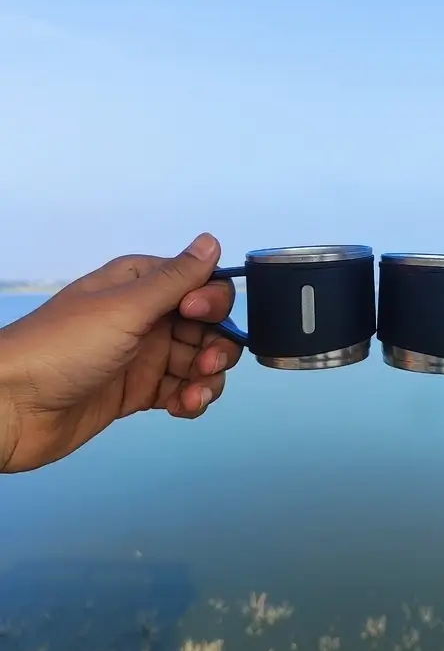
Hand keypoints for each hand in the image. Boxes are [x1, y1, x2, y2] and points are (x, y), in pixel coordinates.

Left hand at [0, 233, 241, 472]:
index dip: (210, 301)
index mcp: (140, 285)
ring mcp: (142, 356)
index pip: (200, 284)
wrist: (11, 409)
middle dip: (216, 345)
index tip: (195, 316)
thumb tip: (211, 241)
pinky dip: (190, 400)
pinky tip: (182, 407)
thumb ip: (175, 279)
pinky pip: (181, 391)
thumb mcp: (124, 307)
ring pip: (199, 362)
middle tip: (203, 365)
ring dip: (208, 378)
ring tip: (193, 395)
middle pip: (207, 327)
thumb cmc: (61, 348)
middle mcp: (146, 316)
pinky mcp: (138, 392)